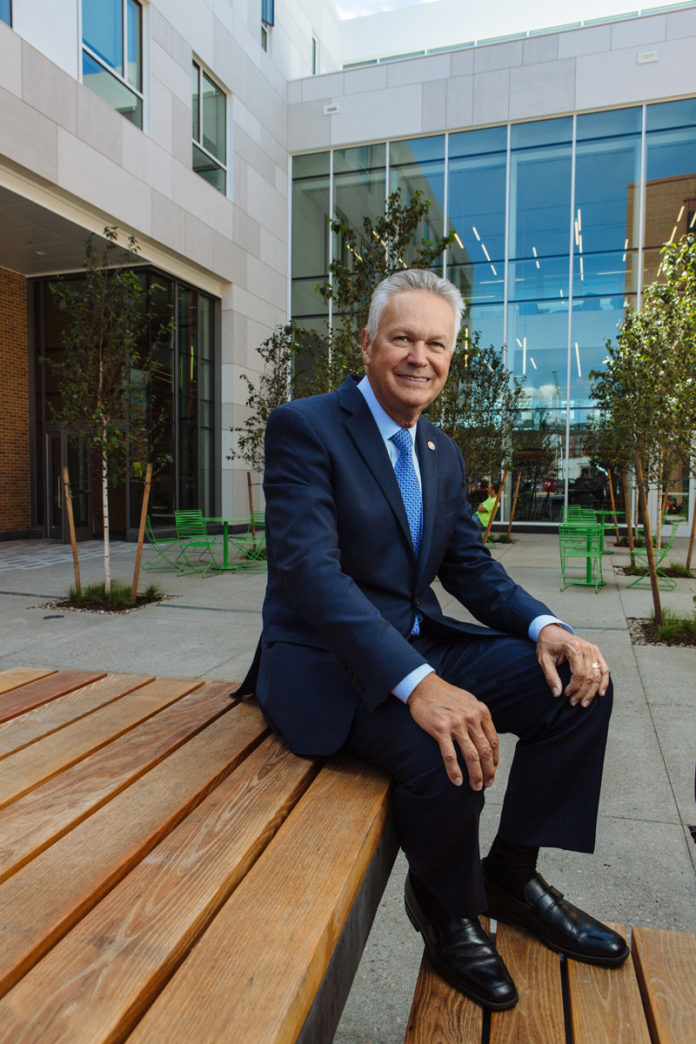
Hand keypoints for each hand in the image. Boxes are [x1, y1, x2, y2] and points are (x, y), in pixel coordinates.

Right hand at [407, 673, 498, 789]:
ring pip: (471, 756)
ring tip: (476, 787)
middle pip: (485, 751)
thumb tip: (486, 736)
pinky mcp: (440, 729)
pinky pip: (450, 755)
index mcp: (481, 712)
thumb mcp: (469, 702)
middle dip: (488, 771)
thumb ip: (479, 717)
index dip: (495, 759)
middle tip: (487, 784)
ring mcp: (456, 724)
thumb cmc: (446, 695)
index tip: (492, 770)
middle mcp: (471, 718)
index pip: (493, 741)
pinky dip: (454, 771)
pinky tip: (457, 781)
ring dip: (476, 775)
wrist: (425, 686)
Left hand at [536, 623, 609, 707]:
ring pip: (598, 675)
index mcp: (574, 648)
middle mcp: (587, 648)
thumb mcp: (544, 660)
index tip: (566, 694)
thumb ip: (551, 677)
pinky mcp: (596, 652)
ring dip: (593, 691)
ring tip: (585, 702)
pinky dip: (604, 681)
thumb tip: (557, 694)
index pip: (579, 674)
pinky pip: (604, 668)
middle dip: (583, 692)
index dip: (575, 687)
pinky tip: (600, 692)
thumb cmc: (547, 644)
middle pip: (590, 676)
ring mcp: (593, 650)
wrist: (552, 630)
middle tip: (574, 702)